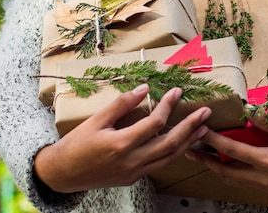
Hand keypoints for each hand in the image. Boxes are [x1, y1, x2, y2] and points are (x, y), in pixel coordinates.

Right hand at [34, 84, 210, 192]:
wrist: (62, 174)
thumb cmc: (75, 144)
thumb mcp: (95, 120)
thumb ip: (121, 104)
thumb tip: (144, 88)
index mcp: (121, 144)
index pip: (154, 123)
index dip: (168, 105)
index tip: (177, 91)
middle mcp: (132, 161)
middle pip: (170, 143)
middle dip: (190, 127)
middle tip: (205, 112)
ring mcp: (134, 172)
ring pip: (169, 158)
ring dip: (188, 142)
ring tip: (202, 127)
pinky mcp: (134, 178)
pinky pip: (160, 164)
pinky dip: (174, 152)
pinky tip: (182, 142)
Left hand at [187, 113, 267, 198]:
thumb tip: (248, 112)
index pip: (232, 150)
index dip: (213, 140)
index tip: (199, 130)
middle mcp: (264, 179)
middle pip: (226, 172)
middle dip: (207, 162)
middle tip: (190, 151)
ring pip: (236, 180)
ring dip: (220, 168)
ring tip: (207, 157)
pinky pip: (248, 182)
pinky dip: (236, 172)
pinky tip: (235, 162)